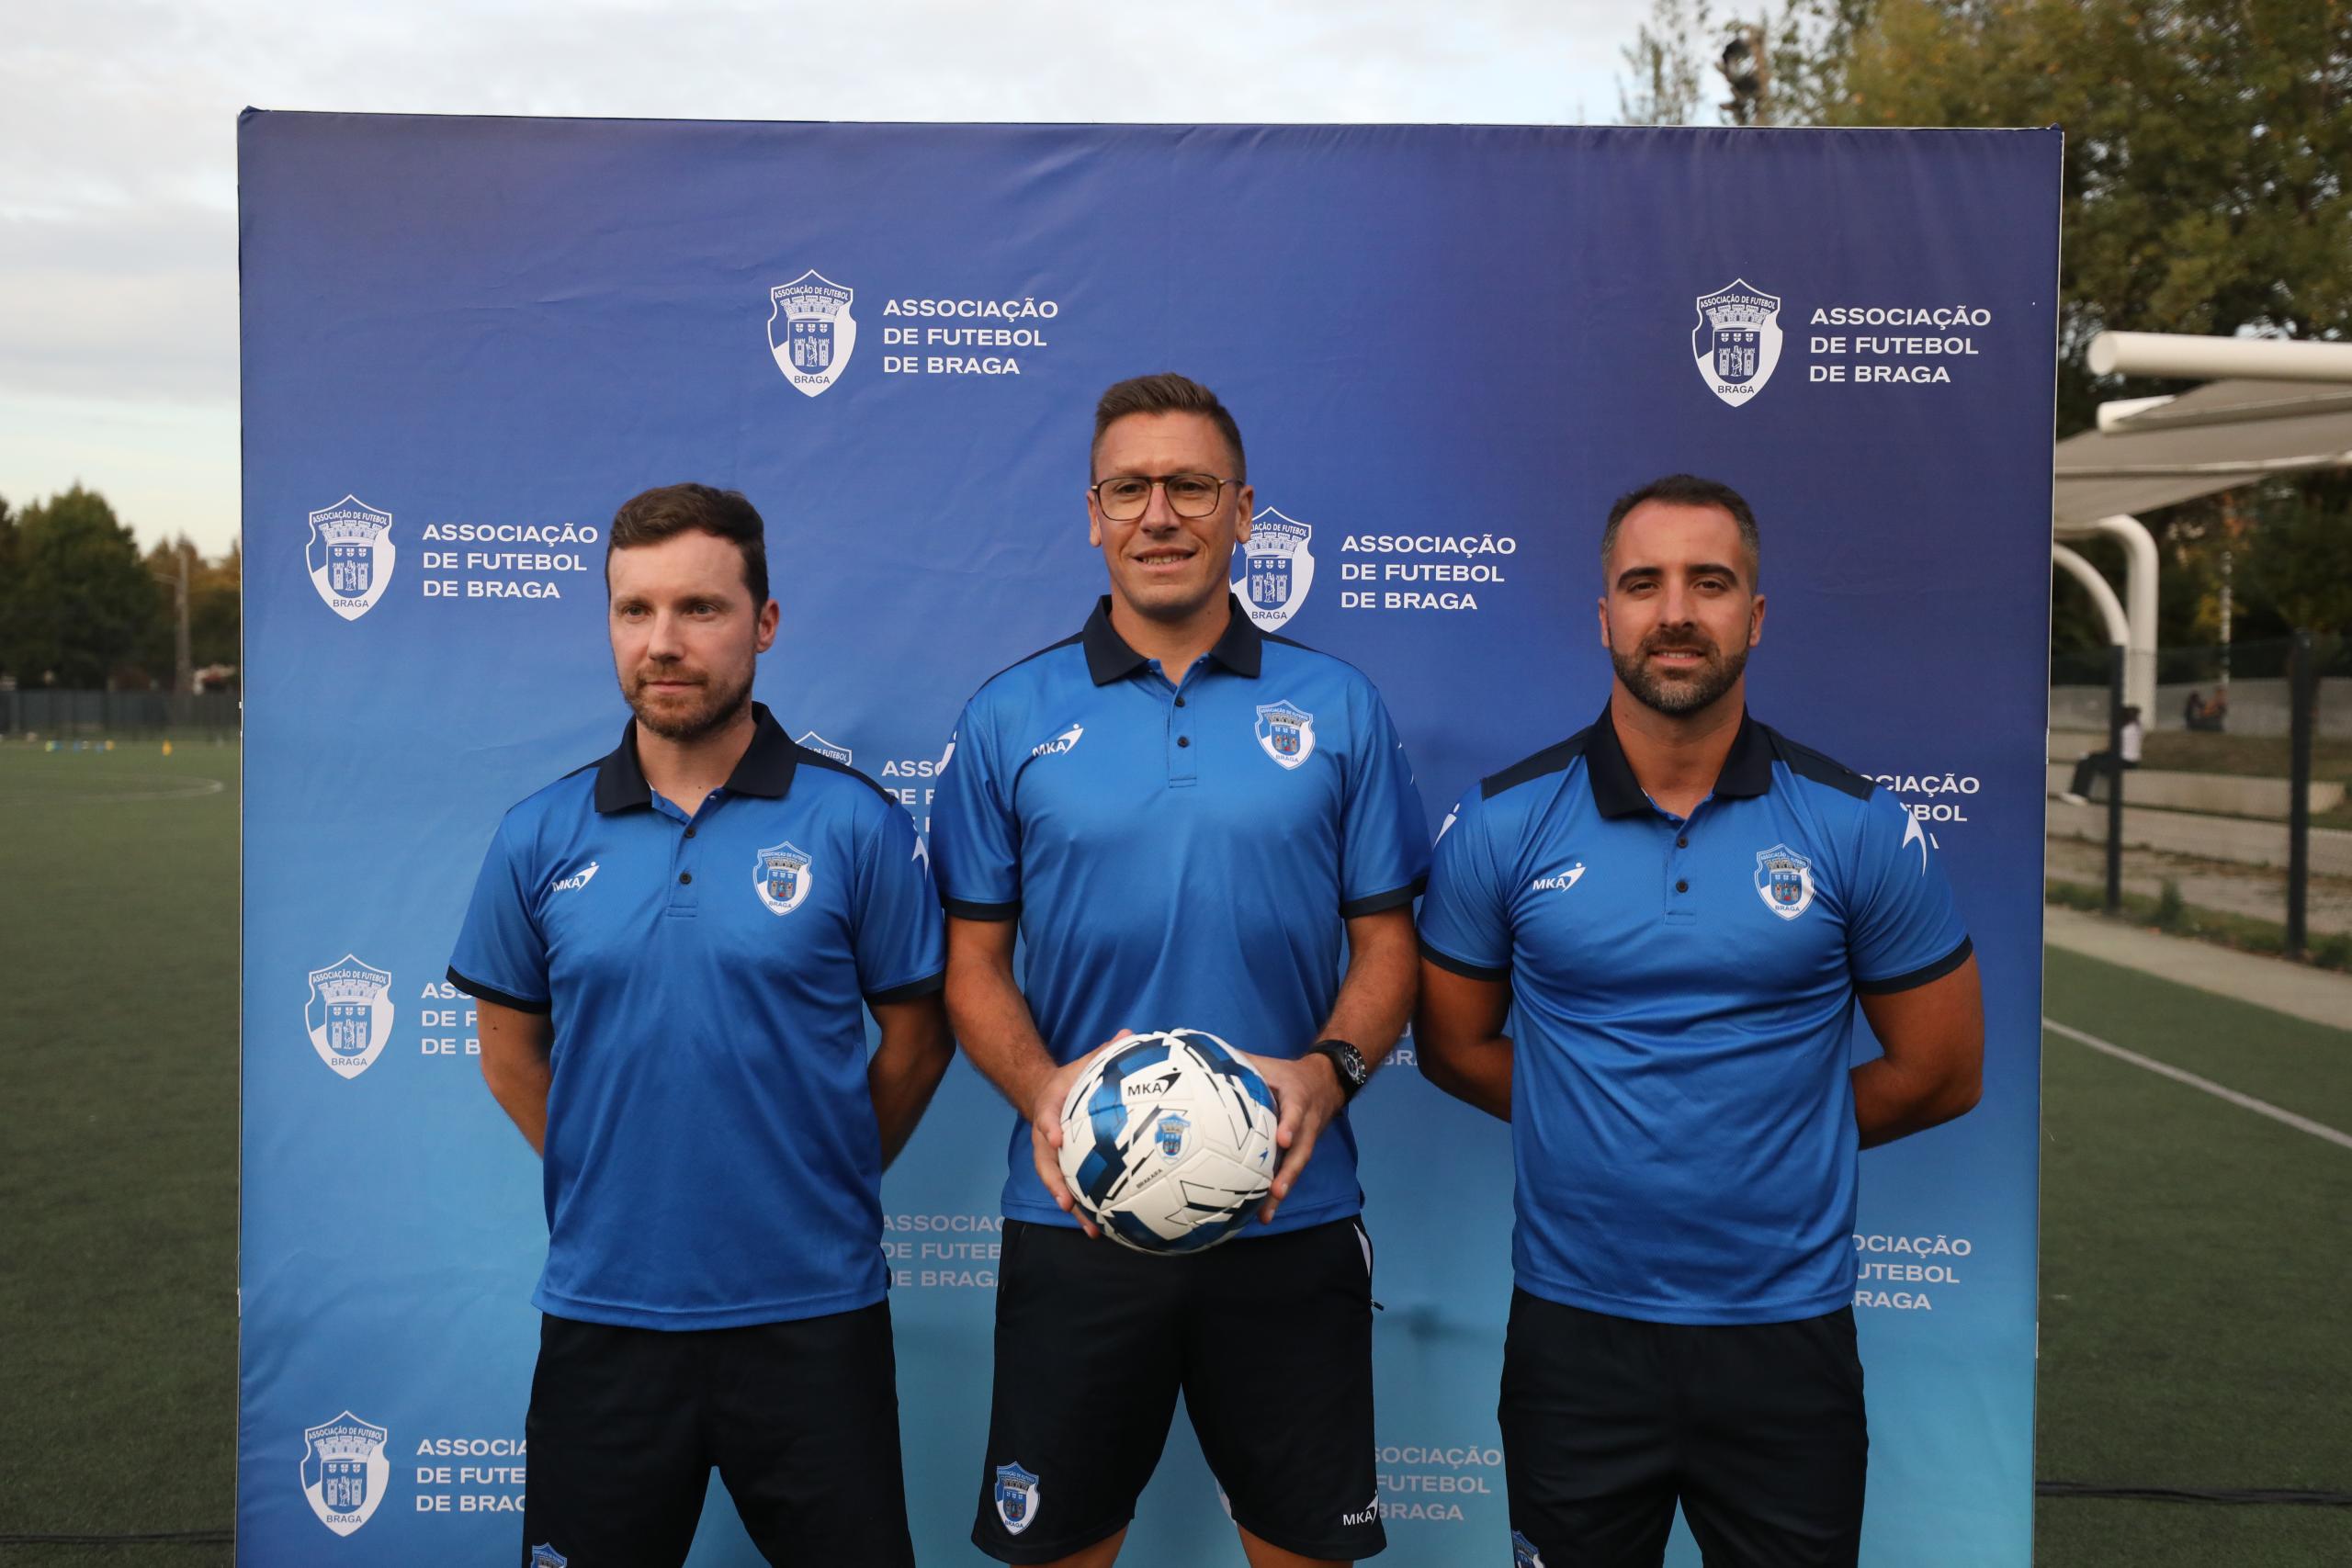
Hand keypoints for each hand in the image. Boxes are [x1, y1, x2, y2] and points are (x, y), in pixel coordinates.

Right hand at [1029, 1031, 1130, 1239]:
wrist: (1047, 1093)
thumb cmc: (1072, 1080)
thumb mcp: (1085, 1062)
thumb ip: (1105, 1051)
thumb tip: (1128, 1034)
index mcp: (1050, 1107)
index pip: (1046, 1116)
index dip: (1049, 1126)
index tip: (1056, 1137)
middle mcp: (1046, 1136)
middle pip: (1045, 1163)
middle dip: (1055, 1183)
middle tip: (1066, 1201)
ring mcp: (1051, 1156)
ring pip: (1056, 1184)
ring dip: (1071, 1206)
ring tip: (1090, 1228)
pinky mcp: (1062, 1168)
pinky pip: (1070, 1190)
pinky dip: (1083, 1210)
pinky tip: (1101, 1229)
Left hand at [1240, 1049, 1345, 1224]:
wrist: (1326, 1082)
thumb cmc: (1288, 1074)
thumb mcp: (1268, 1064)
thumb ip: (1241, 1062)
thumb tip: (1203, 1056)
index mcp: (1298, 1097)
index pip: (1296, 1111)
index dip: (1291, 1125)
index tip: (1283, 1139)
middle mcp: (1306, 1123)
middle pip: (1301, 1151)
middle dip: (1288, 1172)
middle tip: (1276, 1191)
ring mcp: (1305, 1141)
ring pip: (1296, 1167)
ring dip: (1282, 1190)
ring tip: (1266, 1214)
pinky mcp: (1300, 1152)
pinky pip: (1290, 1173)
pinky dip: (1277, 1194)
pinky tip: (1262, 1214)